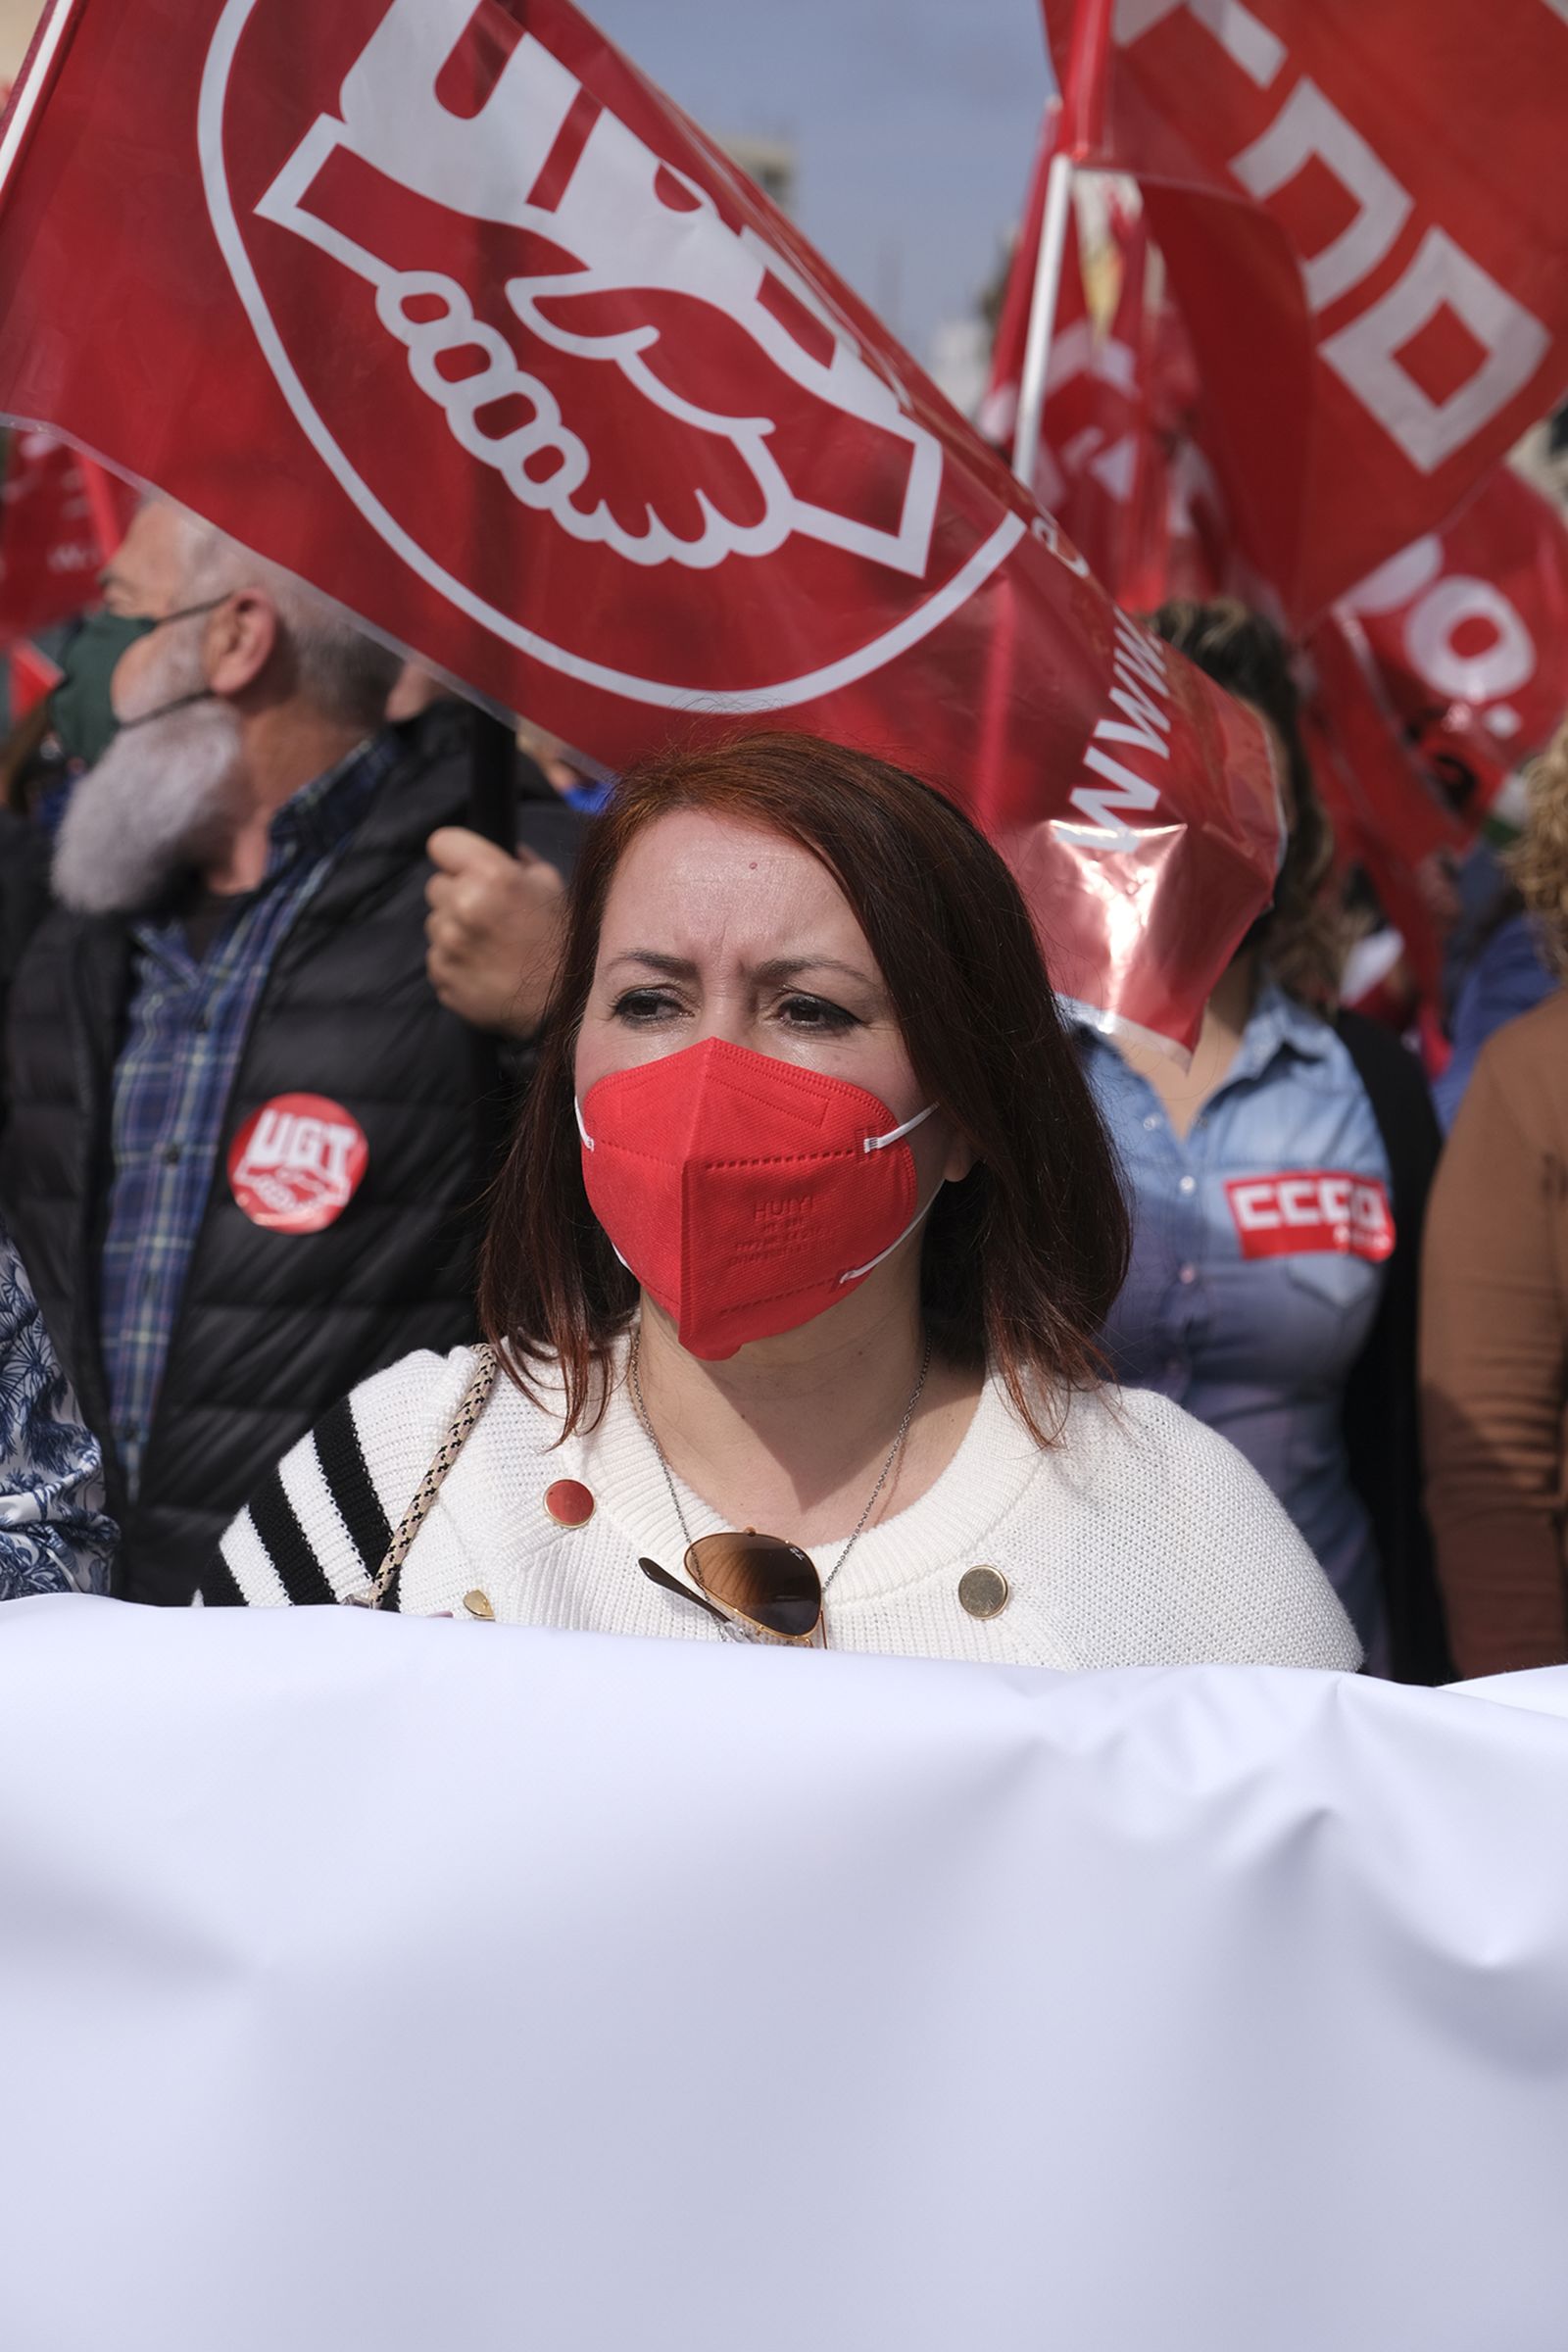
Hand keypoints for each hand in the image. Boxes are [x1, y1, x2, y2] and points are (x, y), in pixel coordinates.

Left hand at [424, 826, 565, 1038]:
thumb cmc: (561, 941)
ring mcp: (448, 944)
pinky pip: (437, 958)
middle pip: (435, 886)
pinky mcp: (442, 976)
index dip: (454, 855)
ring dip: (453, 930)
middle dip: (456, 895)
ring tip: (488, 945)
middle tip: (487, 914)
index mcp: (492, 876)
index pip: (441, 843)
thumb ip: (519, 861)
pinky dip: (454, 962)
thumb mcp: (551, 886)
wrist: (564, 1003)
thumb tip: (500, 849)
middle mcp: (463, 906)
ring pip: (434, 924)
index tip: (464, 868)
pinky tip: (483, 967)